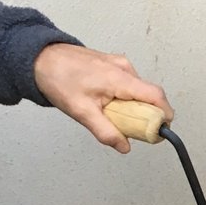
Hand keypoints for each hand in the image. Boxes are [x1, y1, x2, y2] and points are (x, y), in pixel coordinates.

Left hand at [33, 43, 173, 153]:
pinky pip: (128, 85)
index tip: (160, 131)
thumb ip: (106, 131)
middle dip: (145, 115)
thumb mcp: (82, 112)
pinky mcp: (113, 64)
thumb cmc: (59, 79)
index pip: (156, 96)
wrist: (40, 58)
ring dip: (132, 107)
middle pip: (149, 96)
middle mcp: (124, 68)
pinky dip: (124, 98)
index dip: (164, 115)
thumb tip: (124, 146)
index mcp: (120, 78)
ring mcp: (119, 64)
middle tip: (128, 128)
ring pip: (138, 92)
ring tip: (111, 114)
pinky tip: (106, 103)